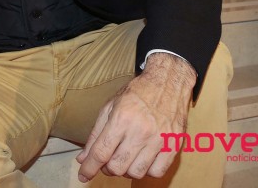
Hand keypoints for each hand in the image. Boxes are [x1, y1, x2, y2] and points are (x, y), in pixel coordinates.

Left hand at [76, 53, 195, 181]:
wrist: (167, 82)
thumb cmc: (136, 93)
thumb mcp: (110, 107)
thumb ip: (96, 134)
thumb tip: (84, 158)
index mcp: (121, 119)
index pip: (101, 152)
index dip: (89, 168)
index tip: (83, 175)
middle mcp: (140, 131)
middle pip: (117, 167)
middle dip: (106, 168)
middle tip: (106, 161)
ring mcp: (159, 140)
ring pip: (136, 173)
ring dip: (126, 170)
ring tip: (125, 158)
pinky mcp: (173, 145)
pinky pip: (157, 172)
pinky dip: (146, 170)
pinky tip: (142, 159)